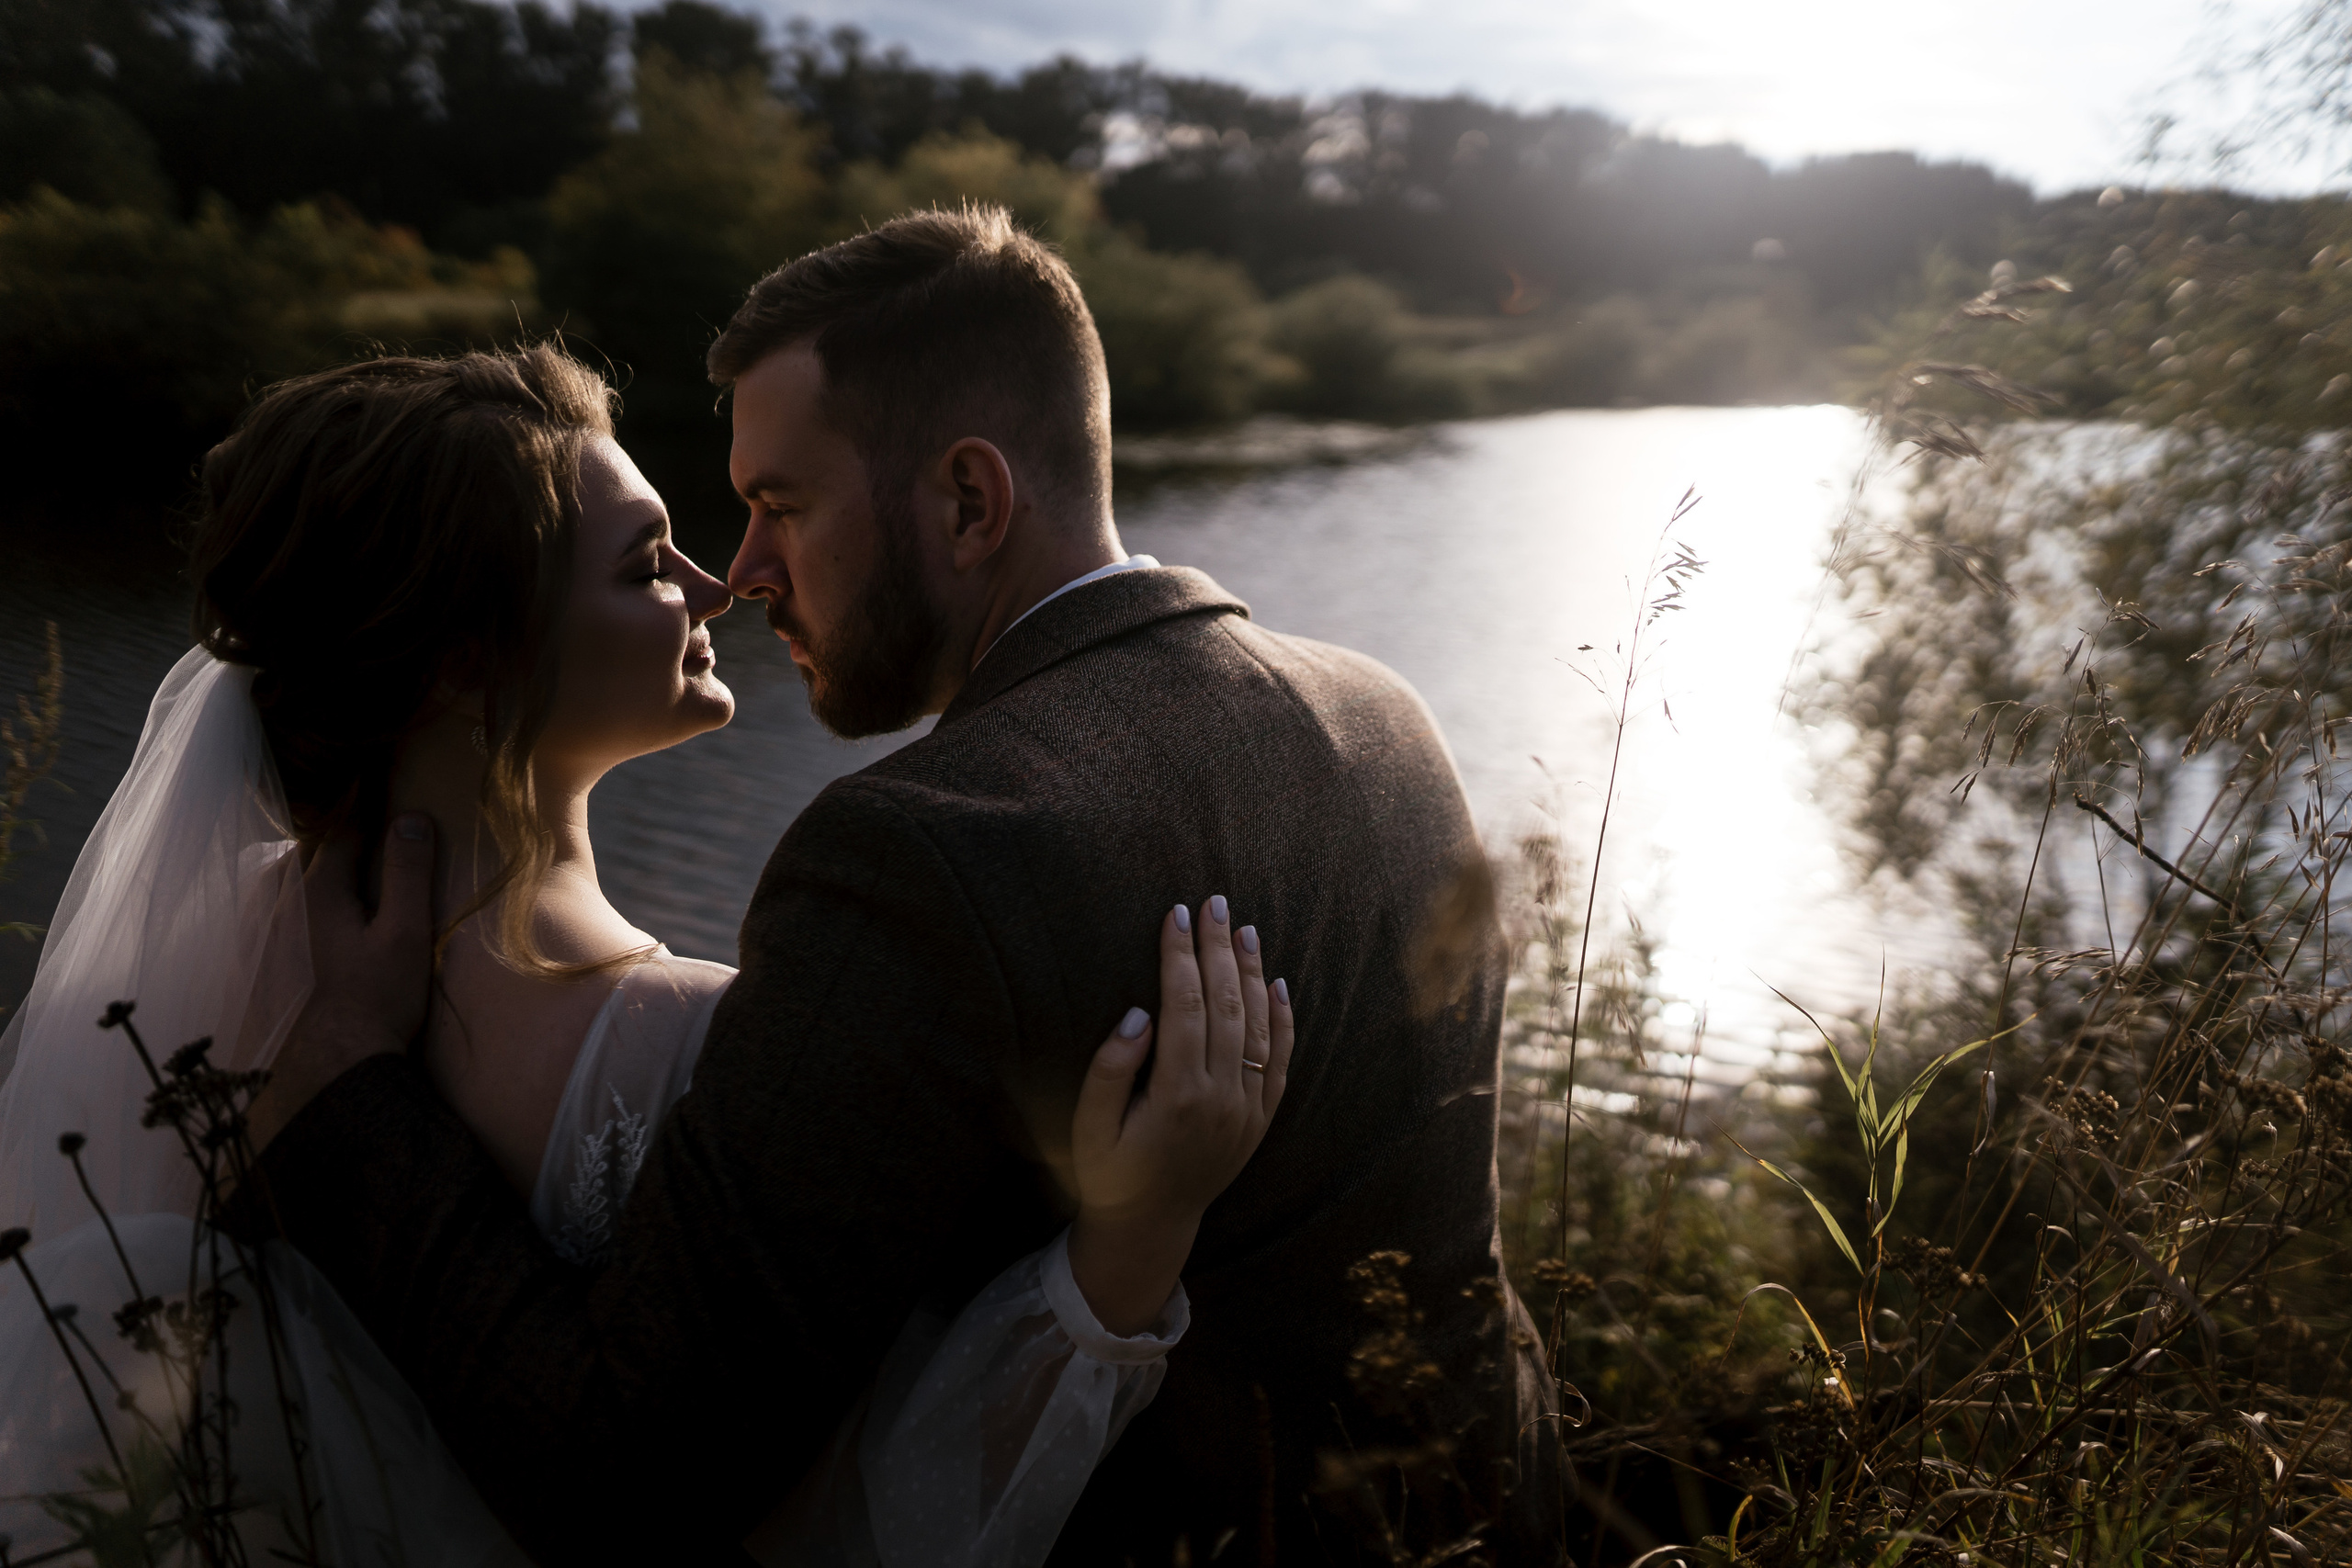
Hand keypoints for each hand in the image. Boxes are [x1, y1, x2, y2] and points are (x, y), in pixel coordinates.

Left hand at [247, 815, 437, 1152]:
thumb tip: (411, 817)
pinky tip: (294, 924)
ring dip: (300, 872)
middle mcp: (276, 902)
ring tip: (324, 875)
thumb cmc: (375, 1002)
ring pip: (276, 883)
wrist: (324, 1070)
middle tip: (356, 831)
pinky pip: (258, 918)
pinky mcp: (243, 966)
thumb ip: (408, 874)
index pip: (344, 828)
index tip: (375, 777)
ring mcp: (253, 935)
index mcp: (318, 887)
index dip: (365, 803)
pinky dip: (279, 907)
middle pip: (304, 852)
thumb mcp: (406, 935)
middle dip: (331, 839)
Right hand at [1065, 895, 1295, 1333]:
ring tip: (1245, 929)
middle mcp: (1221, 1099)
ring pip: (1260, 1028)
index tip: (1177, 914)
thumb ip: (1110, 1069)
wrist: (1151, 1225)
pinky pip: (1282, 1062)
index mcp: (1176, 1095)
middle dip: (1219, 949)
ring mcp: (1247, 1111)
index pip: (1184, 1006)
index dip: (1180, 957)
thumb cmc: (1110, 1171)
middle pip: (1227, 1006)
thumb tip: (1139, 1013)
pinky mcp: (1260, 1122)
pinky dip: (1285, 1020)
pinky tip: (1278, 983)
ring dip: (1254, 973)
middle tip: (1215, 902)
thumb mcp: (1089, 1126)